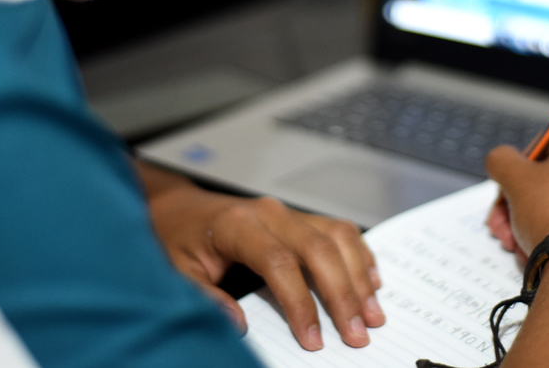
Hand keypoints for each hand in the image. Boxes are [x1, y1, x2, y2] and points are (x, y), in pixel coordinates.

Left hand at [136, 161, 384, 350]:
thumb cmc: (176, 239)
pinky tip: (371, 281)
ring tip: (372, 313)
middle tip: (357, 332)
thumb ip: (205, 298)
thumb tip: (239, 325)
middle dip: (342, 293)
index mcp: (237, 225)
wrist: (178, 209)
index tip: (313, 339)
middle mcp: (269, 213)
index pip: (279, 262)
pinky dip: (359, 255)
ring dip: (358, 275)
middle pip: (318, 249)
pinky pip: (338, 230)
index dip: (300, 303)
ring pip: (335, 237)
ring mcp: (287, 212)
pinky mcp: (297, 217)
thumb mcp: (176, 272)